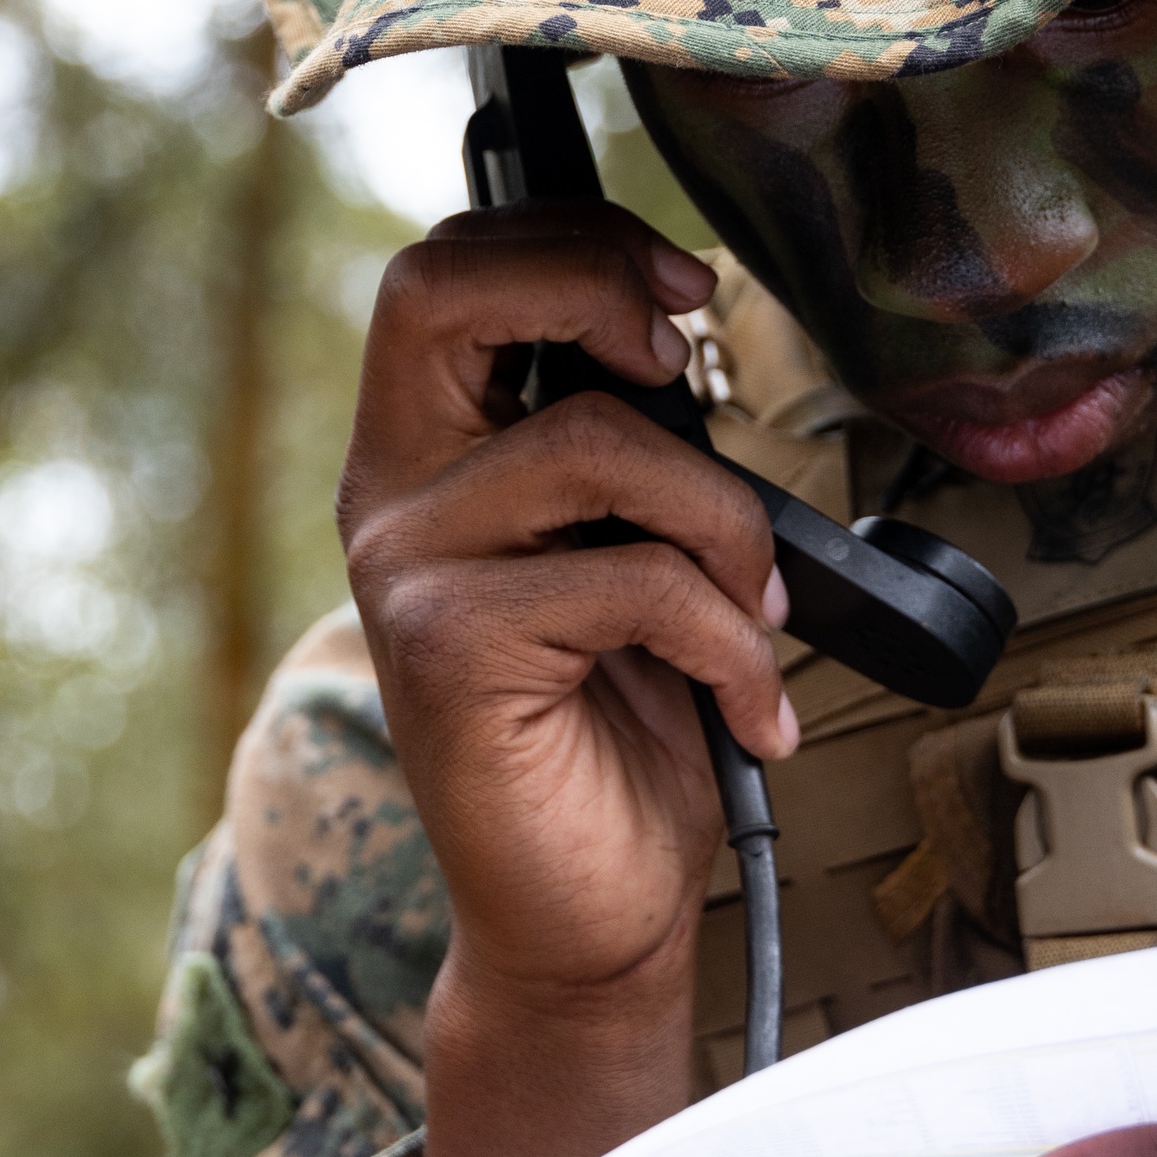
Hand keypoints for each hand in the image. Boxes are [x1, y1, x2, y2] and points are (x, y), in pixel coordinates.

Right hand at [337, 204, 793, 1156]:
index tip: (687, 290)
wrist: (589, 913)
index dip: (569, 242)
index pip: (447, 272)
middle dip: (593, 284)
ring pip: (595, 441)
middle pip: (442, 290)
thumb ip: (635, 450)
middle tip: (690, 358)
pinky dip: (735, 643)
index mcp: (431, 450)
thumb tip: (696, 334)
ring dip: (727, 523)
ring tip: (764, 618)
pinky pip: (636, 580)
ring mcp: (407, 569)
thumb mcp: (638, 552)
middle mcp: (393, 492)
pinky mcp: (449, 650)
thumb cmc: (626, 731)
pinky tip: (754, 712)